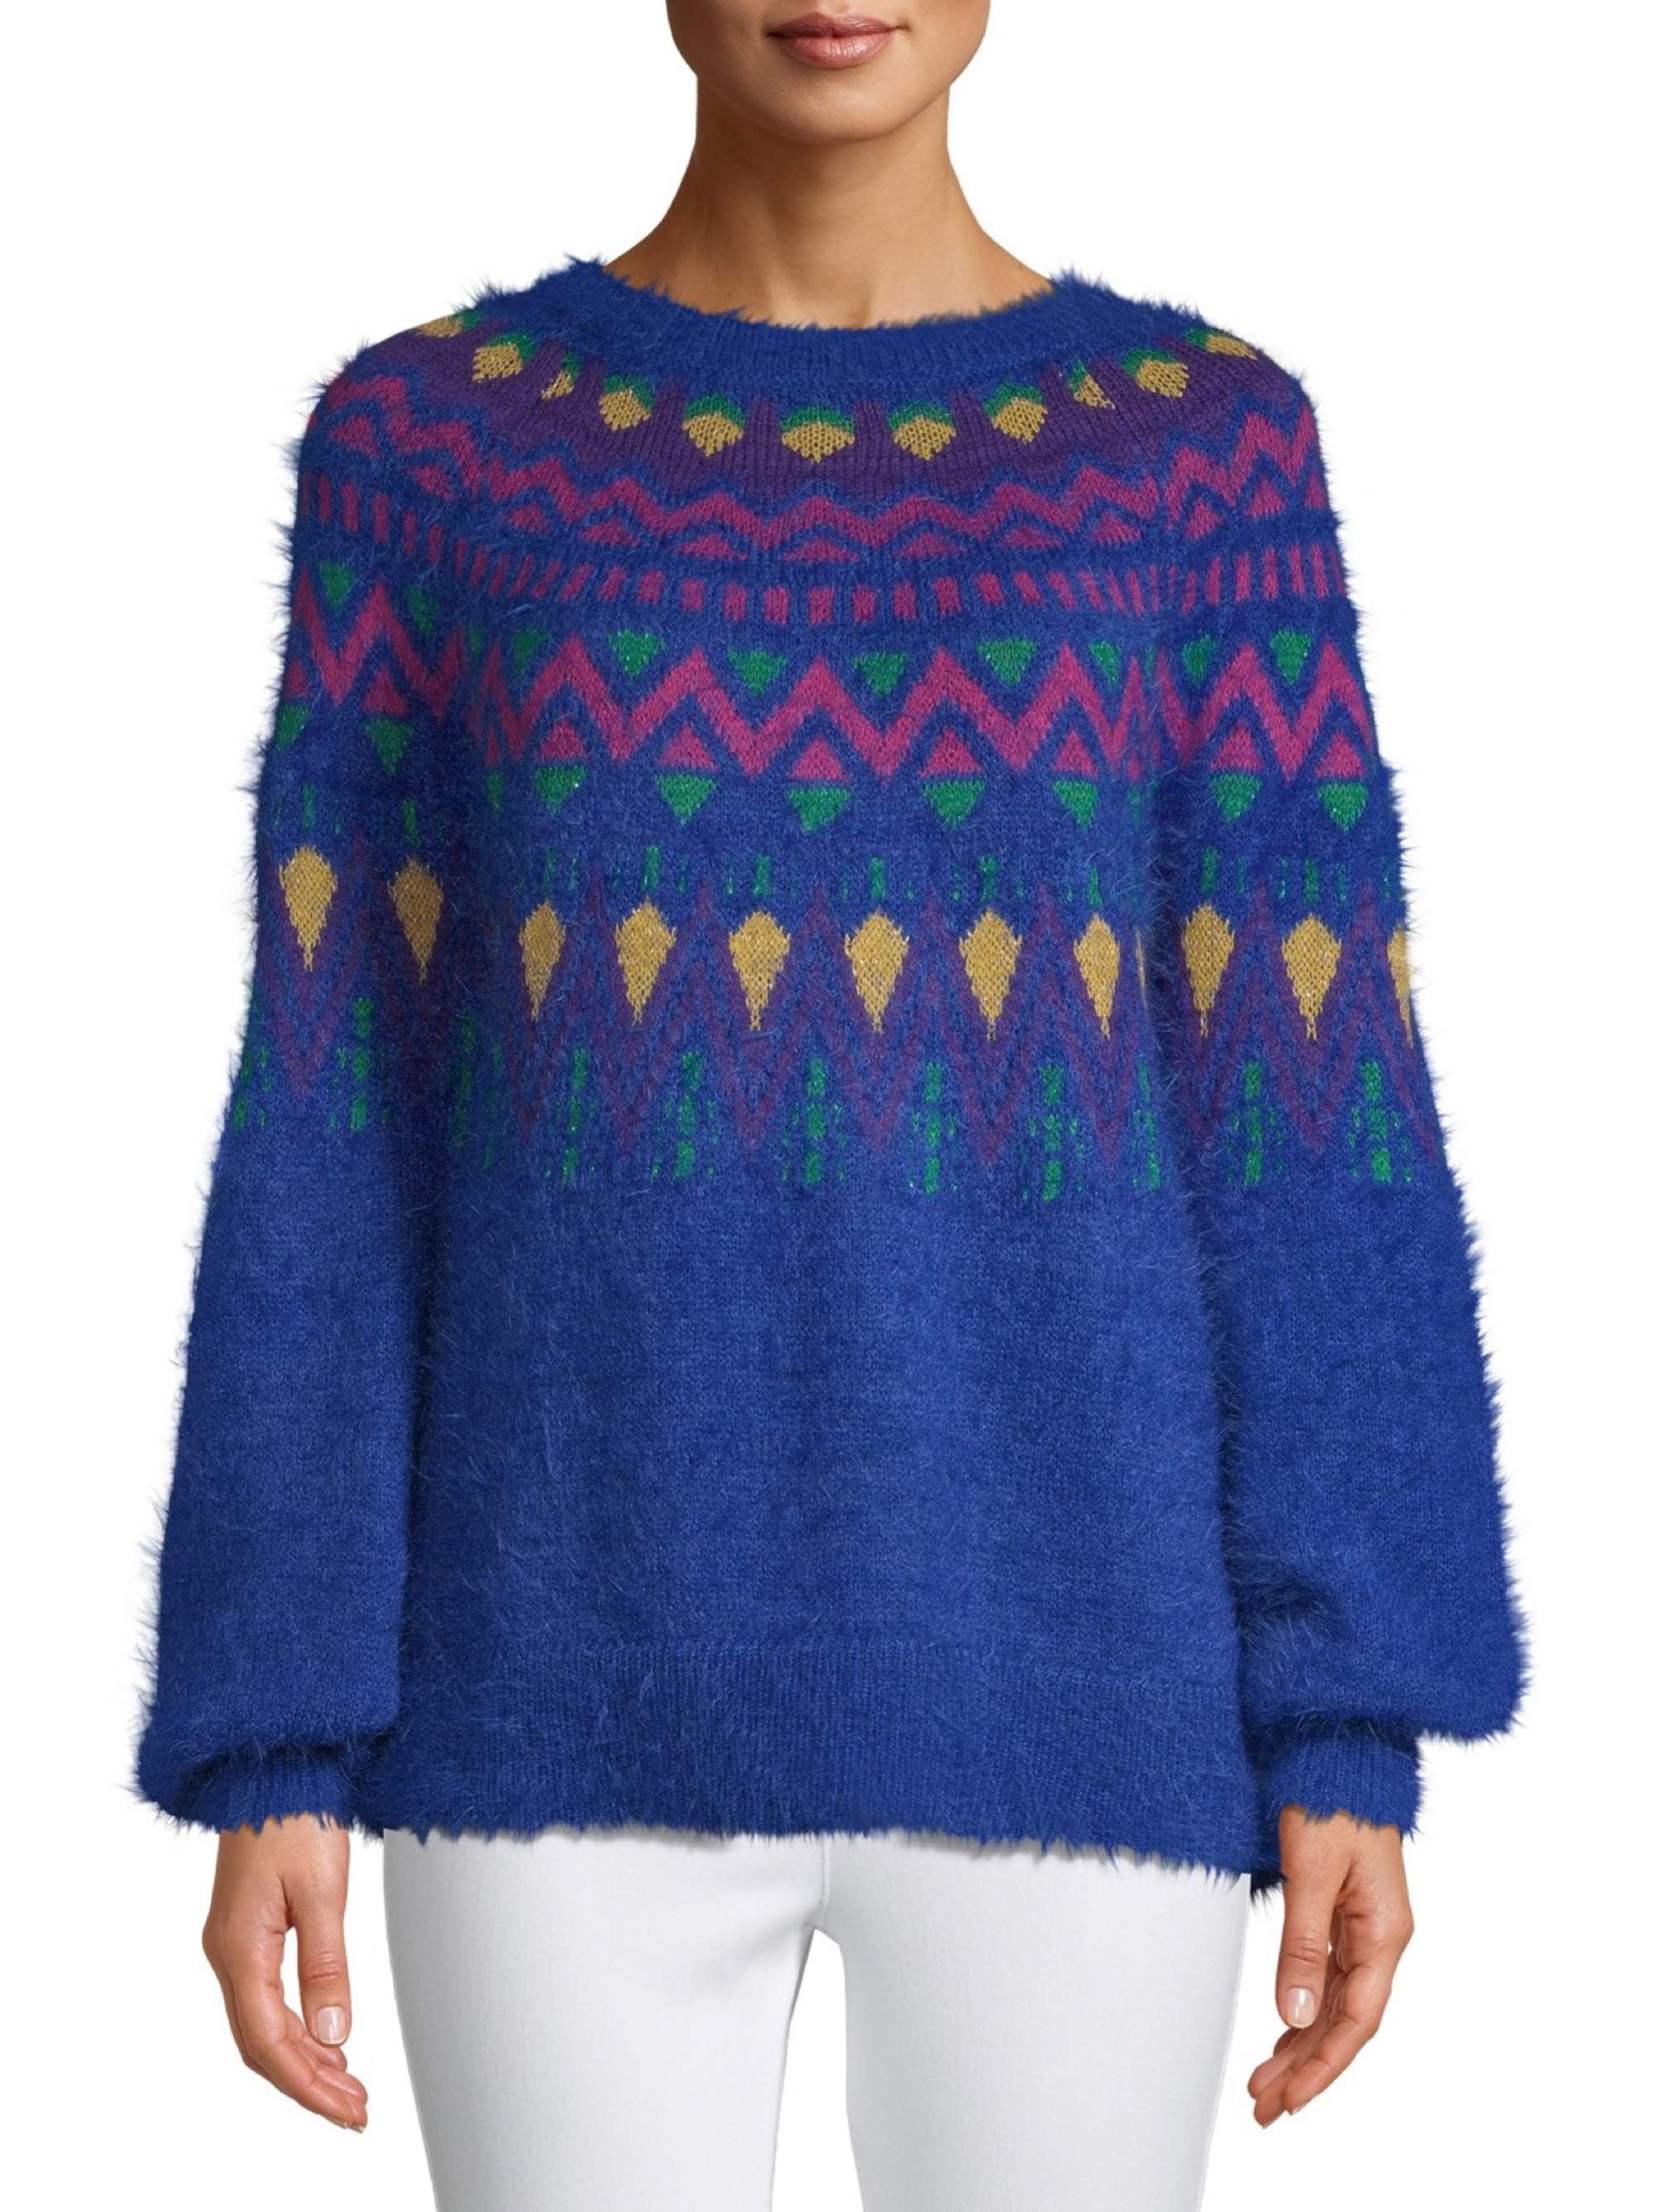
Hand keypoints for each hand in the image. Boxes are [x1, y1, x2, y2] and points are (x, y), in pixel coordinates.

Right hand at [202, 1813, 367, 2130]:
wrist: (273, 1764)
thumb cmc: (294, 1814)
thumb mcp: (322, 1891)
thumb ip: (327, 1966)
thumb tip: (333, 2035)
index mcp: (240, 1950)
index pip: (270, 2043)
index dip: (309, 2086)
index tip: (348, 2111)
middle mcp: (228, 1953)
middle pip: (262, 2043)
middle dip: (308, 2084)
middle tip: (356, 2110)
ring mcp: (234, 1942)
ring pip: (262, 2024)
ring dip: (303, 2060)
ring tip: (347, 2086)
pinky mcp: (247, 1929)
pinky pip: (265, 1997)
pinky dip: (295, 2028)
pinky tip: (324, 2038)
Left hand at [1249, 1807, 1413, 2125]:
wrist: (1340, 1745)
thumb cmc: (1331, 1796)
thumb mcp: (1310, 1870)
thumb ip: (1302, 1944)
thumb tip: (1295, 2015)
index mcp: (1385, 1931)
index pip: (1357, 2020)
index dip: (1324, 2066)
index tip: (1289, 2099)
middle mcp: (1380, 1934)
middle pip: (1345, 2020)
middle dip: (1306, 2068)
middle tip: (1263, 2106)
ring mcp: (1364, 1923)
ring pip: (1333, 2001)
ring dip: (1302, 2043)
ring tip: (1265, 2081)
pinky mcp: (1344, 1909)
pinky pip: (1327, 1974)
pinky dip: (1305, 2007)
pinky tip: (1286, 2031)